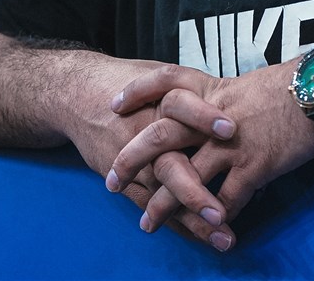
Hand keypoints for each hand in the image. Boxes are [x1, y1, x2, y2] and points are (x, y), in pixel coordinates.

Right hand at [64, 55, 237, 247]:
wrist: (78, 96)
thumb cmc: (127, 83)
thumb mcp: (157, 76)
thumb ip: (192, 88)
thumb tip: (235, 97)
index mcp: (159, 102)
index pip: (181, 106)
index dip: (204, 116)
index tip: (231, 129)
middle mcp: (147, 135)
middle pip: (169, 163)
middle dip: (194, 189)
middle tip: (221, 210)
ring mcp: (136, 162)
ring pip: (163, 193)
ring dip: (192, 215)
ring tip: (220, 232)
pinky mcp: (127, 181)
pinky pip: (152, 205)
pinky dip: (177, 222)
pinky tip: (202, 235)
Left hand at [107, 62, 313, 242]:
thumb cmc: (295, 84)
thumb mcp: (251, 83)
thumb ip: (226, 100)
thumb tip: (214, 115)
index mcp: (213, 90)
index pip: (165, 81)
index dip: (137, 91)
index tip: (114, 106)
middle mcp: (213, 116)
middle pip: (160, 135)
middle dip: (132, 159)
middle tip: (112, 181)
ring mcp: (232, 142)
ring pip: (185, 176)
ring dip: (164, 204)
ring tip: (147, 223)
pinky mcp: (255, 165)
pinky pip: (227, 199)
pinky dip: (215, 219)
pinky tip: (209, 233)